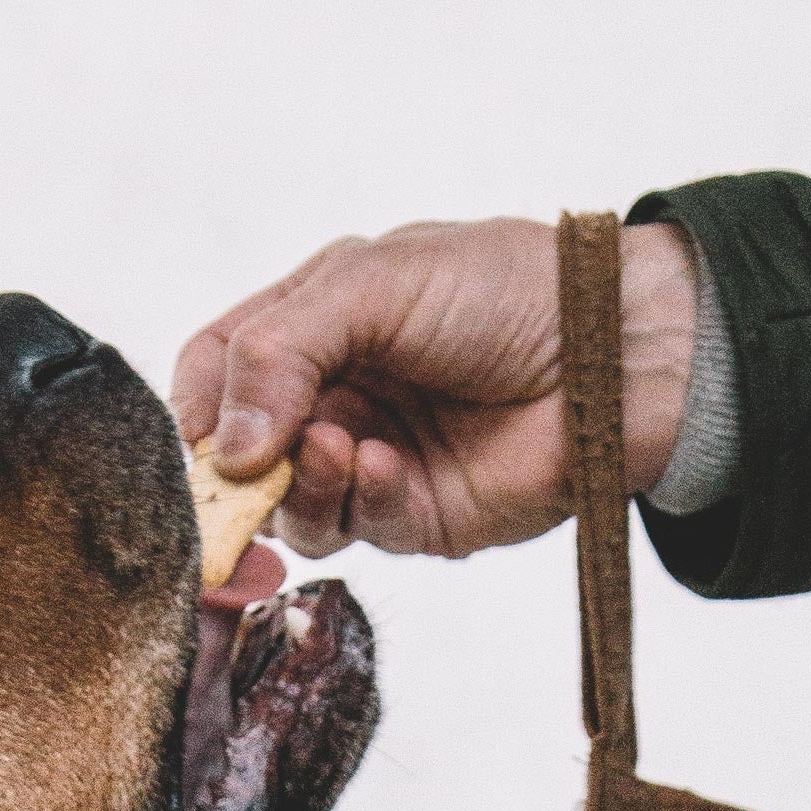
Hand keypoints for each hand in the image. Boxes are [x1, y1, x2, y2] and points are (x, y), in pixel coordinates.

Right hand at [172, 217, 697, 561]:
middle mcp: (329, 397)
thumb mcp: (375, 282)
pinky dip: (359, 498)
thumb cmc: (505, 289)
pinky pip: (353, 528)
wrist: (614, 349)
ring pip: (287, 508)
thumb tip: (225, 449)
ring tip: (341, 446)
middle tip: (250, 468)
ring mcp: (366, 462)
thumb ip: (284, 348)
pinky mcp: (410, 517)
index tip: (203, 433)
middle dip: (237, 471)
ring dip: (300, 484)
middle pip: (236, 458)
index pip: (213, 373)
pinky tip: (389, 463)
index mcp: (311, 326)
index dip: (196, 408)